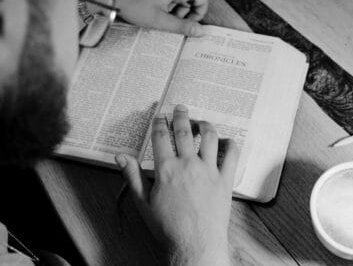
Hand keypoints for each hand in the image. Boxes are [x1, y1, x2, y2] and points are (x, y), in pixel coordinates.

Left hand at [92, 0, 209, 35]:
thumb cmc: (131, 5)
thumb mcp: (159, 21)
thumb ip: (183, 26)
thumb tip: (200, 31)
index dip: (198, 14)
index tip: (188, 24)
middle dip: (183, 12)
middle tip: (169, 22)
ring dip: (172, 8)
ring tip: (157, 16)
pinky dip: (162, 1)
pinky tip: (150, 9)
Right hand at [116, 104, 238, 265]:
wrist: (194, 245)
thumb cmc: (168, 228)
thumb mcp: (143, 202)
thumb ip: (132, 176)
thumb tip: (121, 157)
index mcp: (166, 169)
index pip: (161, 137)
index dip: (159, 123)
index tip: (160, 117)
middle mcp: (188, 165)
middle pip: (184, 131)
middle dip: (181, 115)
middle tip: (180, 108)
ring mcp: (208, 171)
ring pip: (209, 137)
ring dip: (204, 124)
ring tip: (201, 122)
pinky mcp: (225, 180)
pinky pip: (231, 155)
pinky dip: (229, 143)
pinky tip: (225, 141)